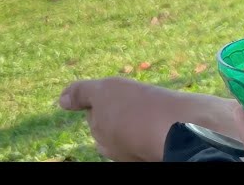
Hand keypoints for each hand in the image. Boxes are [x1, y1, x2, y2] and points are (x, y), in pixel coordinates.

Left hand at [58, 77, 238, 161]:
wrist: (181, 128)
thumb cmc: (140, 110)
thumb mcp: (105, 92)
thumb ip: (82, 93)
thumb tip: (62, 100)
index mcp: (103, 140)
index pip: (98, 115)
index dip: (108, 98)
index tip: (123, 93)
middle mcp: (120, 151)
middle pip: (118, 124)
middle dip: (127, 110)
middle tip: (141, 99)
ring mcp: (143, 152)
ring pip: (140, 127)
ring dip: (146, 115)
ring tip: (157, 106)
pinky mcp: (167, 149)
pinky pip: (161, 132)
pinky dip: (166, 123)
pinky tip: (173, 116)